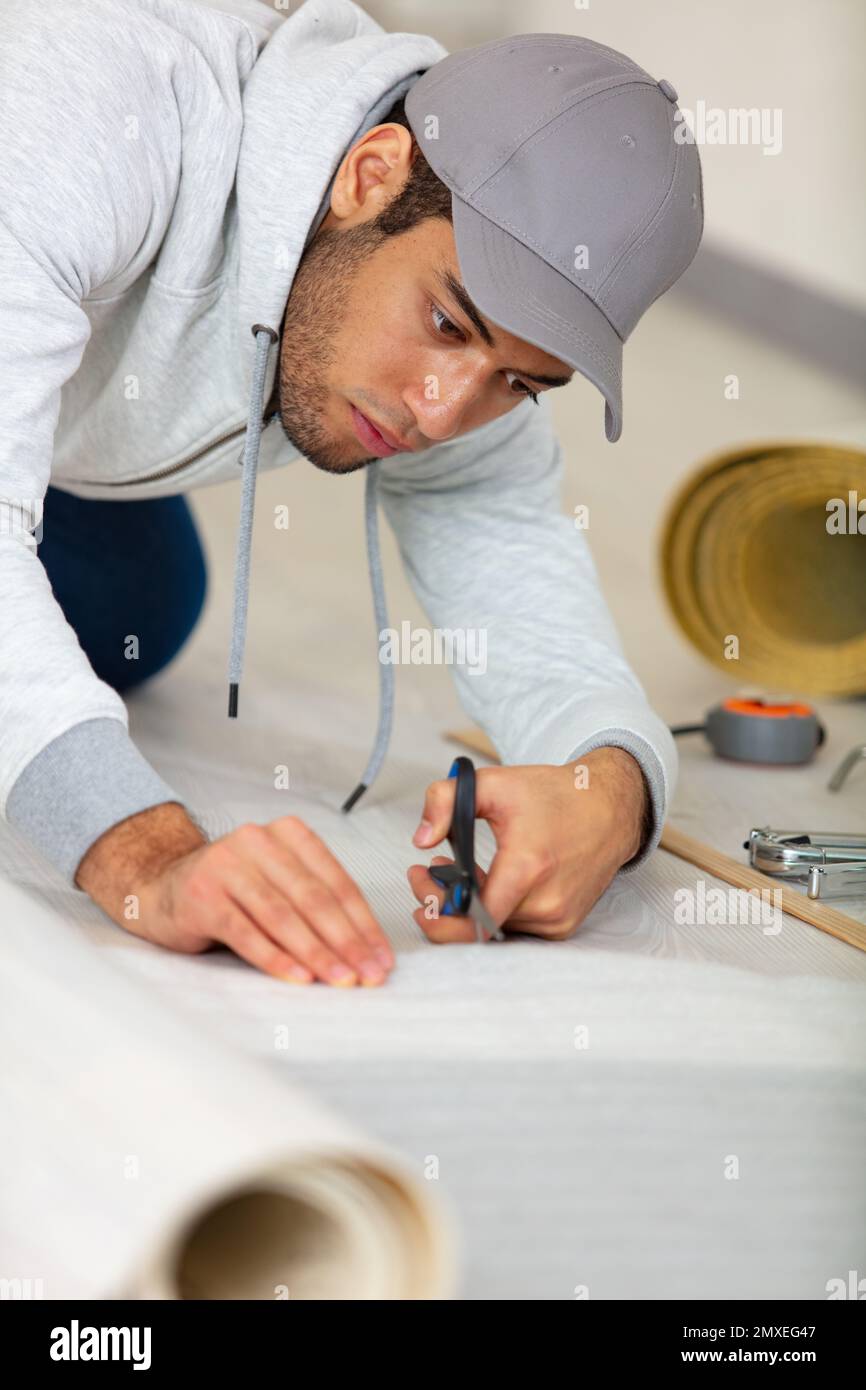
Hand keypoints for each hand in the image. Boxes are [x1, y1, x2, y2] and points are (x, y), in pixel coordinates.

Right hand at [78, 805, 394, 986]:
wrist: (161, 887)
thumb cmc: (232, 891)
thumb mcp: (278, 883)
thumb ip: (315, 902)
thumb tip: (367, 949)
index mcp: (288, 833)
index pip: (336, 882)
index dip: (363, 924)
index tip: (383, 958)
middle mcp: (258, 841)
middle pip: (314, 898)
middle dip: (347, 941)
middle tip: (369, 974)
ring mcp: (227, 865)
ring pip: (283, 915)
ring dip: (317, 953)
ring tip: (341, 980)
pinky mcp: (203, 895)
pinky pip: (246, 932)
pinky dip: (276, 958)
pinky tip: (298, 978)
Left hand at [407, 747, 649, 941]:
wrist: (609, 809)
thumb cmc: (555, 796)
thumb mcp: (494, 783)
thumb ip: (446, 800)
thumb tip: (421, 839)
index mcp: (528, 867)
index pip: (474, 915)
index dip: (438, 907)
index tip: (419, 884)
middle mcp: (546, 903)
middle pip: (476, 924)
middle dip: (442, 904)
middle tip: (425, 879)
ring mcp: (556, 919)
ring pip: (493, 928)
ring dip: (467, 906)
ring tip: (454, 873)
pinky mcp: (562, 926)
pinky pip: (514, 928)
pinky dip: (493, 911)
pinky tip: (485, 883)